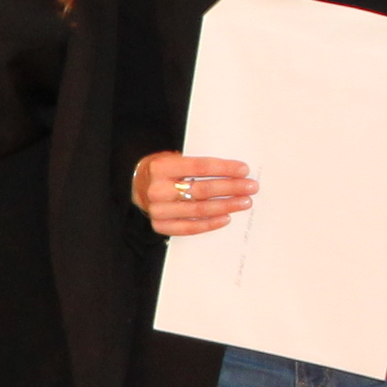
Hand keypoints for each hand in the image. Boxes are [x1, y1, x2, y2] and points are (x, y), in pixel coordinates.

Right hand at [134, 152, 256, 236]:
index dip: (223, 169)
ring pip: (199, 210)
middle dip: (230, 188)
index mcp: (161, 167)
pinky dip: (210, 224)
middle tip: (250, 187)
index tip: (243, 170)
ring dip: (226, 206)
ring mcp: (158, 210)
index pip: (199, 167)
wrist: (136, 186)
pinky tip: (226, 218)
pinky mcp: (160, 225)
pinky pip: (190, 228)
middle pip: (202, 190)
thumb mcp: (172, 159)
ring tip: (243, 202)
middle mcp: (157, 189)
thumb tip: (233, 172)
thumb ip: (195, 165)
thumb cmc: (162, 171)